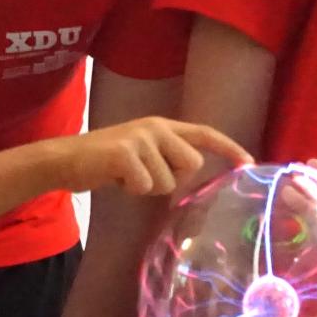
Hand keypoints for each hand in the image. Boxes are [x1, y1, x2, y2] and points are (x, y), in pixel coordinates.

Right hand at [58, 118, 248, 195]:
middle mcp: (155, 127)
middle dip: (171, 179)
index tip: (249, 163)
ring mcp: (141, 138)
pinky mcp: (125, 153)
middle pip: (191, 165)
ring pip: (168, 182)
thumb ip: (168, 158)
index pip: (204, 133)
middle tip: (142, 175)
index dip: (228, 148)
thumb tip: (193, 174)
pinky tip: (115, 179)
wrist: (66, 159)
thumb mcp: (143, 154)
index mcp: (162, 126)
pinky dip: (131, 190)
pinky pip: (146, 186)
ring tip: (125, 176)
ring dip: (147, 187)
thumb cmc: (107, 163)